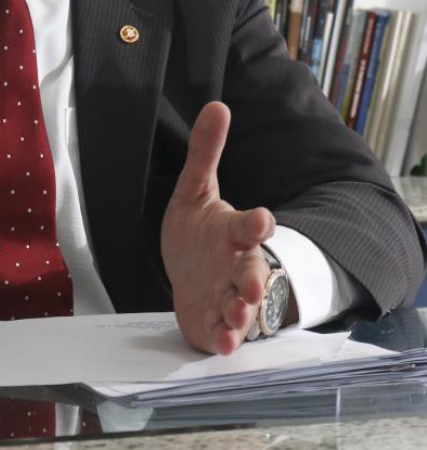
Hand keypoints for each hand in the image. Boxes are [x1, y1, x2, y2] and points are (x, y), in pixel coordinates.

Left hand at [160, 101, 278, 354]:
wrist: (189, 274)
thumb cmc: (198, 232)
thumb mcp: (195, 189)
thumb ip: (205, 151)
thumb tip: (216, 106)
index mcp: (232, 231)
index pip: (250, 226)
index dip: (256, 223)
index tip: (261, 220)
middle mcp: (236, 266)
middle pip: (252, 272)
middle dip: (254, 279)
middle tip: (253, 285)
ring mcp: (227, 296)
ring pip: (241, 306)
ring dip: (241, 312)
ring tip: (237, 314)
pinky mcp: (215, 322)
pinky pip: (223, 333)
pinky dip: (225, 339)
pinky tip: (223, 342)